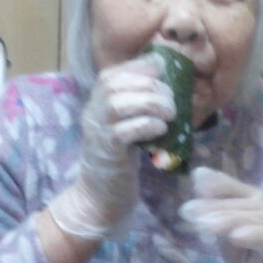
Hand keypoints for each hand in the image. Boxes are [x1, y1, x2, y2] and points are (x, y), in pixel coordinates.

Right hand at [49, 54, 172, 239]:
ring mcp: (97, 132)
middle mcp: (92, 112)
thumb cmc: (120, 158)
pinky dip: (146, 125)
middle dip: (150, 86)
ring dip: (150, 103)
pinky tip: (160, 129)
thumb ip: (138, 104)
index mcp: (96, 102)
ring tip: (170, 114)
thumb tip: (169, 84)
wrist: (101, 195)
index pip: (113, 73)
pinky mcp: (107, 152)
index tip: (164, 72)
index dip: (140, 68)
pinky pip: (123, 131)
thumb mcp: (126, 124)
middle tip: (171, 102)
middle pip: (115, 84)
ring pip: (117, 103)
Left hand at [179, 167, 262, 262]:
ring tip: (203, 224)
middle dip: (214, 207)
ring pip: (254, 219)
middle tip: (188, 211)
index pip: (237, 188)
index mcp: (261, 199)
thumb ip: (217, 206)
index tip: (195, 183)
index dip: (218, 184)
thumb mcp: (226, 229)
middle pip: (243, 204)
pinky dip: (254, 235)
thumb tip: (198, 177)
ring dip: (227, 220)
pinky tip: (235, 236)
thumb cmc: (245, 257)